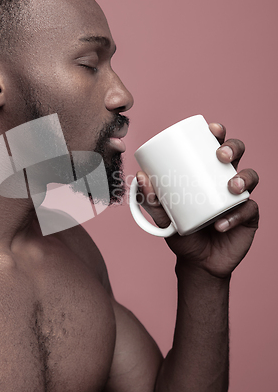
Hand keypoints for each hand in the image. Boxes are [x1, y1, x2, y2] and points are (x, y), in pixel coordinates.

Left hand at [136, 123, 258, 277]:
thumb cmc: (182, 232)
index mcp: (207, 173)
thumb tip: (141, 176)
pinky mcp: (249, 218)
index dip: (218, 134)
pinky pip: (248, 210)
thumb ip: (152, 200)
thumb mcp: (164, 217)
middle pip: (237, 155)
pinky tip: (222, 222)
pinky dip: (236, 215)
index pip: (215, 147)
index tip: (211, 129)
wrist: (197, 262)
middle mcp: (226, 181)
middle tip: (221, 156)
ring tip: (231, 187)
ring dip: (243, 178)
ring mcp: (239, 198)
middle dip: (233, 148)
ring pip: (250, 177)